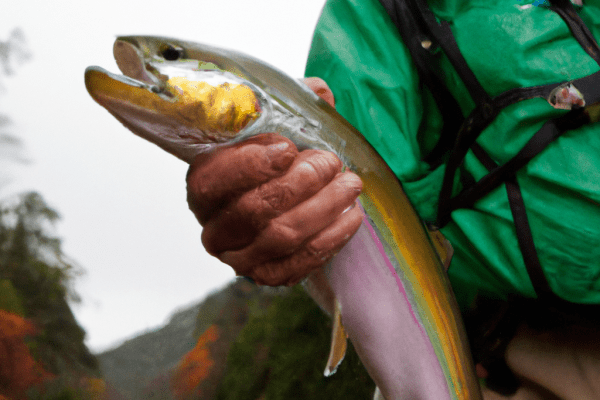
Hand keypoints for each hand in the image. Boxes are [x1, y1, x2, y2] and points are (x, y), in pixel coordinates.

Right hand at [186, 78, 362, 285]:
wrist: (282, 200)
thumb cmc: (274, 158)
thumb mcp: (274, 125)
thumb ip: (290, 103)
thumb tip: (318, 92)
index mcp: (204, 184)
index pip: (213, 181)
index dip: (251, 165)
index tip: (289, 148)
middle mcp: (214, 226)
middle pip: (253, 211)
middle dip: (300, 184)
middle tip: (330, 162)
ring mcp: (239, 257)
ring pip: (281, 237)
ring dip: (323, 208)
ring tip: (350, 184)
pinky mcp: (268, 275)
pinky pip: (299, 264)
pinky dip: (330, 239)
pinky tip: (352, 215)